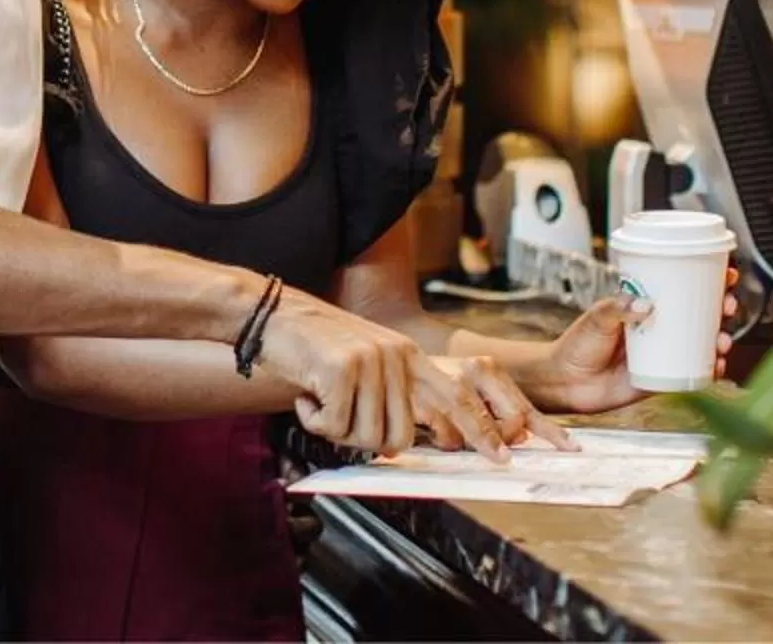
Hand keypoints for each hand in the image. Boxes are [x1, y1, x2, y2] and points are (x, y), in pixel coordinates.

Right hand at [258, 289, 520, 463]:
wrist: (271, 314)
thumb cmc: (314, 347)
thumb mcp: (366, 362)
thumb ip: (391, 395)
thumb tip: (397, 446)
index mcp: (408, 355)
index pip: (457, 397)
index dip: (481, 430)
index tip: (501, 457)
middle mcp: (396, 356)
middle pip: (400, 438)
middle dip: (365, 441)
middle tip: (338, 419)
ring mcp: (370, 361)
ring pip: (367, 438)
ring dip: (336, 430)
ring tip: (320, 400)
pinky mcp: (341, 369)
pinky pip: (335, 426)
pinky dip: (314, 420)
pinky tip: (306, 395)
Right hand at [433, 352, 574, 452]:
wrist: (388, 359)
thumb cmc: (436, 380)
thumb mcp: (473, 387)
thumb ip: (498, 408)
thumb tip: (520, 438)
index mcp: (488, 368)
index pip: (526, 408)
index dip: (550, 432)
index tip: (568, 448)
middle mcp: (470, 371)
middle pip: (507, 426)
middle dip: (500, 443)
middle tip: (493, 450)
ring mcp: (446, 384)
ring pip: (475, 435)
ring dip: (465, 441)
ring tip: (450, 430)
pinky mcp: (421, 399)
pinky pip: (445, 437)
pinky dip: (443, 440)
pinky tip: (433, 428)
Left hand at [521, 267, 742, 412]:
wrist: (565, 383)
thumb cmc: (577, 345)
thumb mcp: (596, 318)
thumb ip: (617, 309)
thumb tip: (645, 304)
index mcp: (644, 306)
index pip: (680, 287)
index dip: (706, 279)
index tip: (724, 272)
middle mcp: (658, 329)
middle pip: (699, 314)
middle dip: (720, 308)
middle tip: (727, 304)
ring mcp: (663, 355)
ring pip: (701, 344)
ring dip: (720, 339)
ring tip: (722, 339)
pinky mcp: (663, 380)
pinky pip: (693, 374)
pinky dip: (709, 370)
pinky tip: (717, 366)